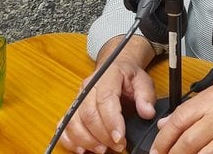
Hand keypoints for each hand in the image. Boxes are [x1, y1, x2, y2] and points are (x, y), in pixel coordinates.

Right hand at [60, 39, 156, 153]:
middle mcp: (89, 86)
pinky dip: (70, 140)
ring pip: (73, 121)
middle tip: (117, 147)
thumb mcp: (143, 80)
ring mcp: (78, 97)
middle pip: (88, 113)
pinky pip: (64, 125)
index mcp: (107, 75)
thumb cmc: (128, 76)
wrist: (116, 68)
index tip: (120, 139)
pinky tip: (82, 150)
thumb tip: (147, 112)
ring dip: (86, 140)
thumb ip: (146, 95)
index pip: (105, 99)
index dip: (111, 121)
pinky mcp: (72, 108)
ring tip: (102, 150)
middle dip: (102, 135)